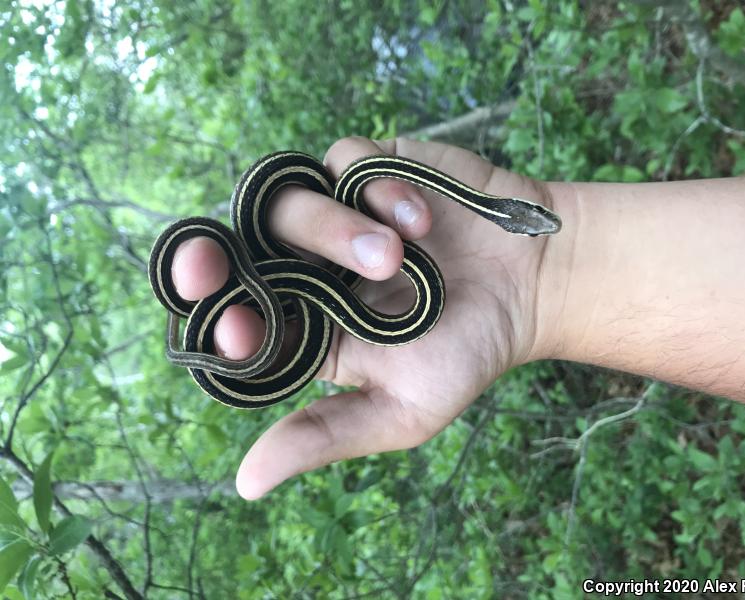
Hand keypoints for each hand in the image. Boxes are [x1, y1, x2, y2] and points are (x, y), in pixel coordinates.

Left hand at [171, 136, 554, 498]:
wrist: (532, 286)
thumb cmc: (467, 351)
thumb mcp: (401, 410)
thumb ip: (325, 434)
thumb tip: (245, 485)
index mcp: (301, 323)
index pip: (231, 321)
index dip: (217, 325)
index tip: (236, 334)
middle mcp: (302, 265)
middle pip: (230, 251)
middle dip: (202, 256)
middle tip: (203, 267)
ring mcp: (333, 211)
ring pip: (285, 203)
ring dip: (333, 230)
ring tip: (397, 259)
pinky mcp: (369, 168)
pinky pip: (345, 162)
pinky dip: (379, 190)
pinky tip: (424, 222)